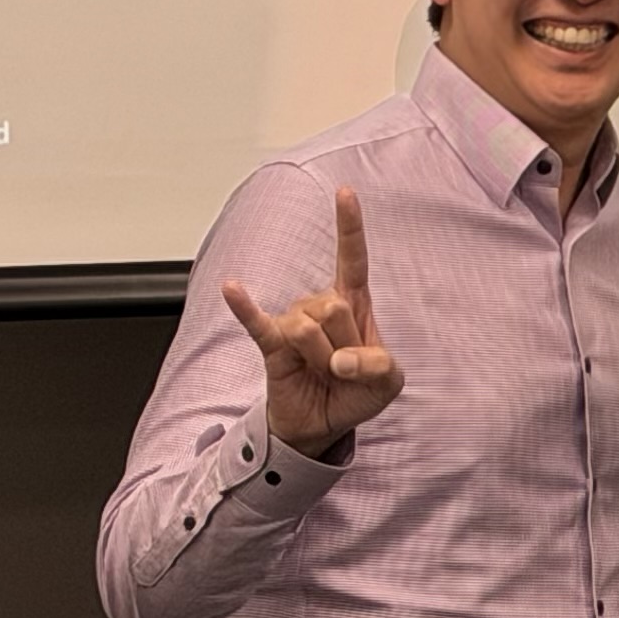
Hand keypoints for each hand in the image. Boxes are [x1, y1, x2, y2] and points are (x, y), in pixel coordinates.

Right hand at [221, 187, 402, 460]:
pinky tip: (231, 288)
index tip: (344, 192)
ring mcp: (293, 323)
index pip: (352, 259)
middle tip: (343, 368)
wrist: (323, 425)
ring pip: (308, 328)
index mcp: (354, 304)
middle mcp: (320, 306)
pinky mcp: (272, 346)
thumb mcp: (387, 382)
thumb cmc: (355, 393)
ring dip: (321, 359)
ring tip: (322, 373)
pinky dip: (245, 307)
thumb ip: (377, 365)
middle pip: (334, 307)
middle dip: (345, 345)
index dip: (349, 226)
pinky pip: (257, 324)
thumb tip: (340, 361)